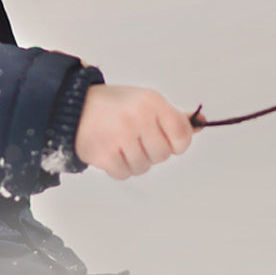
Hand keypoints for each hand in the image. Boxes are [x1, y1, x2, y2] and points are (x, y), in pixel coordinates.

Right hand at [74, 84, 199, 179]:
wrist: (74, 107)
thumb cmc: (115, 105)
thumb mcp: (145, 101)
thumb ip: (173, 116)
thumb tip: (201, 123)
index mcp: (152, 101)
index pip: (183, 135)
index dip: (177, 143)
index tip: (166, 138)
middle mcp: (138, 117)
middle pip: (163, 154)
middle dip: (152, 150)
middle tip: (136, 137)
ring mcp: (121, 136)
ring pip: (145, 167)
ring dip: (135, 160)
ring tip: (121, 142)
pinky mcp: (105, 154)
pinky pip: (126, 173)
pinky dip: (120, 167)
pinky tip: (112, 150)